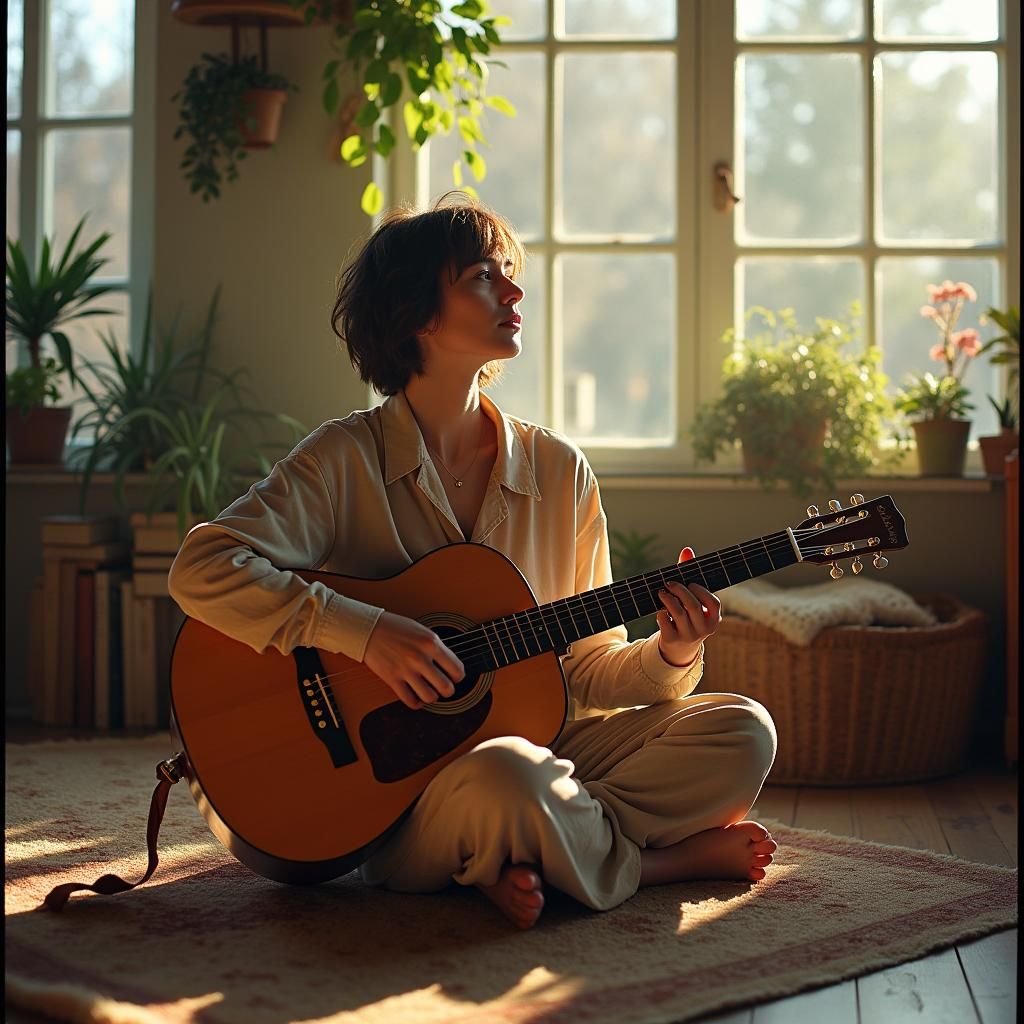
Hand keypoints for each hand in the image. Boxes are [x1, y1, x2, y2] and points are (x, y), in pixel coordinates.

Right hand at [362, 610, 465, 709]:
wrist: (369, 628)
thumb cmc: (395, 627)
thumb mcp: (422, 631)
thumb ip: (435, 647)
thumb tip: (449, 664)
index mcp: (431, 643)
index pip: (457, 669)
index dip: (458, 676)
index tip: (455, 677)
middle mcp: (420, 657)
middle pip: (446, 687)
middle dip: (448, 690)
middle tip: (444, 687)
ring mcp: (406, 670)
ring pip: (430, 697)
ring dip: (432, 697)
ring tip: (430, 692)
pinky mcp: (392, 679)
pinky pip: (410, 700)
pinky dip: (416, 703)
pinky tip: (417, 697)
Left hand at [656, 546, 721, 667]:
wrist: (678, 648)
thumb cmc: (687, 615)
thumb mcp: (692, 599)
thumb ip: (689, 574)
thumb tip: (687, 550)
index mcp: (714, 618)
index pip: (713, 603)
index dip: (701, 591)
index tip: (690, 583)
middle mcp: (705, 629)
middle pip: (693, 606)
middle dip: (680, 591)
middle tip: (669, 583)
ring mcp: (689, 636)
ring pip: (679, 614)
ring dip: (668, 599)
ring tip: (661, 592)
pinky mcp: (673, 640)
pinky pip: (665, 623)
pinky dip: (660, 614)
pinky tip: (660, 611)